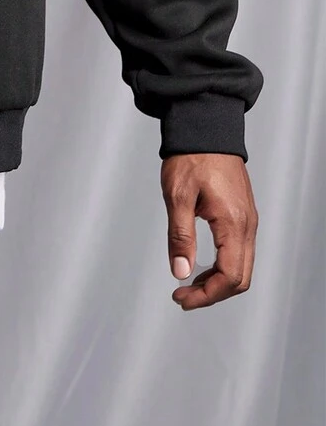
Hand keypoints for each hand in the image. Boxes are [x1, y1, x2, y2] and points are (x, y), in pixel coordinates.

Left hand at [161, 152, 257, 309]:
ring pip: (242, 266)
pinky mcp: (243, 214)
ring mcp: (248, 220)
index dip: (206, 295)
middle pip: (240, 278)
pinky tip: (201, 263)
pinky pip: (240, 251)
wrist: (206, 126)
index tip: (181, 298)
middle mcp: (247, 225)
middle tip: (183, 296)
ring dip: (218, 281)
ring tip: (189, 283)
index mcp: (233, 223)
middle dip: (212, 293)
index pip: (230, 276)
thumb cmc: (191, 156)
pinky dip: (223, 265)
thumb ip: (180, 237)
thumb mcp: (178, 196)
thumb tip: (181, 273)